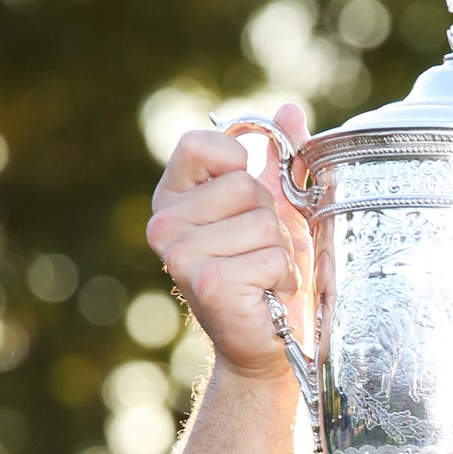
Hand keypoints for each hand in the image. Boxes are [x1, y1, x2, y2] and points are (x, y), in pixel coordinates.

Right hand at [146, 101, 311, 382]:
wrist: (268, 343)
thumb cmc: (267, 275)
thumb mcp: (274, 209)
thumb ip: (279, 159)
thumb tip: (288, 109)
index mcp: (172, 198)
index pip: (201, 144)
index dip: (237, 165)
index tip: (245, 201)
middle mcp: (164, 224)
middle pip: (245, 186)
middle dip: (271, 220)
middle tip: (260, 253)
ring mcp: (180, 255)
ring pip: (263, 223)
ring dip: (280, 252)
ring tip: (264, 277)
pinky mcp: (207, 283)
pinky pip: (271, 257)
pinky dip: (282, 278)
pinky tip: (266, 296)